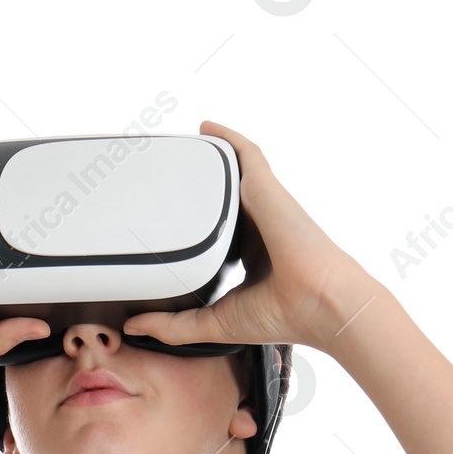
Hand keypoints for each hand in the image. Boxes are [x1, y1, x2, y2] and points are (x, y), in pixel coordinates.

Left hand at [122, 120, 368, 353]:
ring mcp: (263, 205)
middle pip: (221, 202)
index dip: (194, 232)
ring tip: (176, 151)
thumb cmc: (279, 315)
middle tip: (161, 184)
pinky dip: (227, 137)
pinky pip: (245, 153)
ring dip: (207, 161)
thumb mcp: (213, 323)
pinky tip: (205, 127)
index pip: (218, 238)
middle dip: (196, 192)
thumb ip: (173, 326)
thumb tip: (134, 325)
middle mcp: (257, 228)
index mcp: (251, 257)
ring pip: (230, 176)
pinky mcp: (265, 187)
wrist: (318, 300)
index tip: (166, 229)